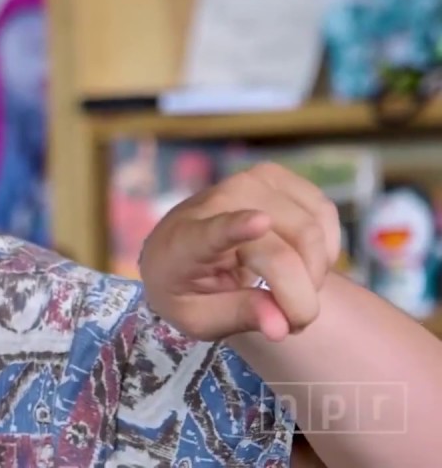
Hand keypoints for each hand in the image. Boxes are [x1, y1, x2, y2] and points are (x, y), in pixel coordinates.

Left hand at [138, 162, 342, 342]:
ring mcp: (250, 182)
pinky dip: (324, 246)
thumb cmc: (186, 286)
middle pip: (285, 255)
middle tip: (290, 321)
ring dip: (316, 275)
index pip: (214, 232)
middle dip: (301, 298)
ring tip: (291, 290)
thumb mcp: (199, 317)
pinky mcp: (276, 175)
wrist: (177, 247)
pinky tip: (301, 260)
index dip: (238, 227)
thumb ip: (238, 318)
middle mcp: (220, 201)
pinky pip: (324, 213)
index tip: (259, 223)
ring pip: (313, 233)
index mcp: (189, 240)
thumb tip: (280, 326)